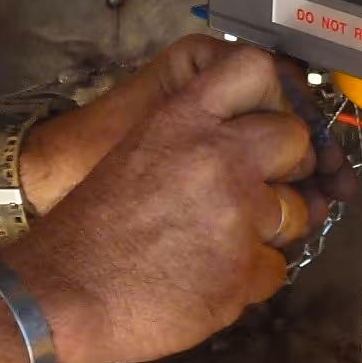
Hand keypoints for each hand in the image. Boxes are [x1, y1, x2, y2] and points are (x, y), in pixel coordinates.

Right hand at [7, 44, 339, 362]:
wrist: (65, 293)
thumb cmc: (91, 229)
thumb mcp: (137, 152)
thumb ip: (191, 140)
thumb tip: (244, 148)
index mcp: (183, 119)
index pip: (254, 69)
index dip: (273, 95)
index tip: (267, 121)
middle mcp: (219, 156)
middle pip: (294, 141)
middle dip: (287, 167)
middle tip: (256, 191)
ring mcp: (237, 212)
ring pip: (296, 213)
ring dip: (267, 231)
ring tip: (218, 246)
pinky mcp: (244, 268)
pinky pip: (276, 268)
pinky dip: (249, 278)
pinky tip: (209, 280)